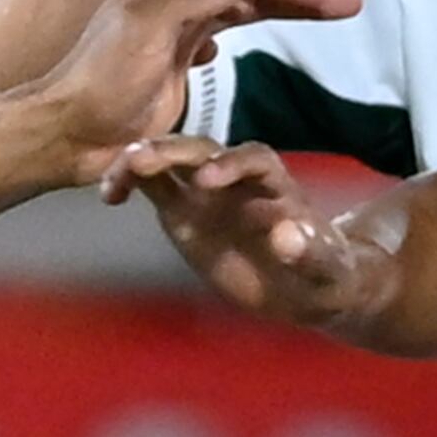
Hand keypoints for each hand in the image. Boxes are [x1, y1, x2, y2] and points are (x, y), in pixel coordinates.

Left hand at [32, 0, 358, 172]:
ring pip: (236, 9)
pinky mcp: (170, 68)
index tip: (336, 2)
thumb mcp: (148, 29)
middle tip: (348, 5)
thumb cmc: (101, 82)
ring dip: (279, 9)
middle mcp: (172, 3)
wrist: (66, 131)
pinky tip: (246, 41)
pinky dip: (241, 30)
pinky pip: (215, 35)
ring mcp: (171, 35)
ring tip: (321, 16)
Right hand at [115, 135, 396, 333]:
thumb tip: (287, 235)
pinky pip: (152, 186)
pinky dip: (130, 182)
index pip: (252, 160)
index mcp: (274, 183)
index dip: (230, 164)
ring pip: (171, 161)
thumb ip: (310, 251)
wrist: (305, 286)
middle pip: (203, 150)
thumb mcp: (327, 269)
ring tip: (114, 179)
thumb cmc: (325, 272)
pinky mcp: (183, 211)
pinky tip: (109, 194)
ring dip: (142, 160)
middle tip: (141, 162)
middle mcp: (236, 178)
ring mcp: (206, 192)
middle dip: (173, 152)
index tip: (207, 180)